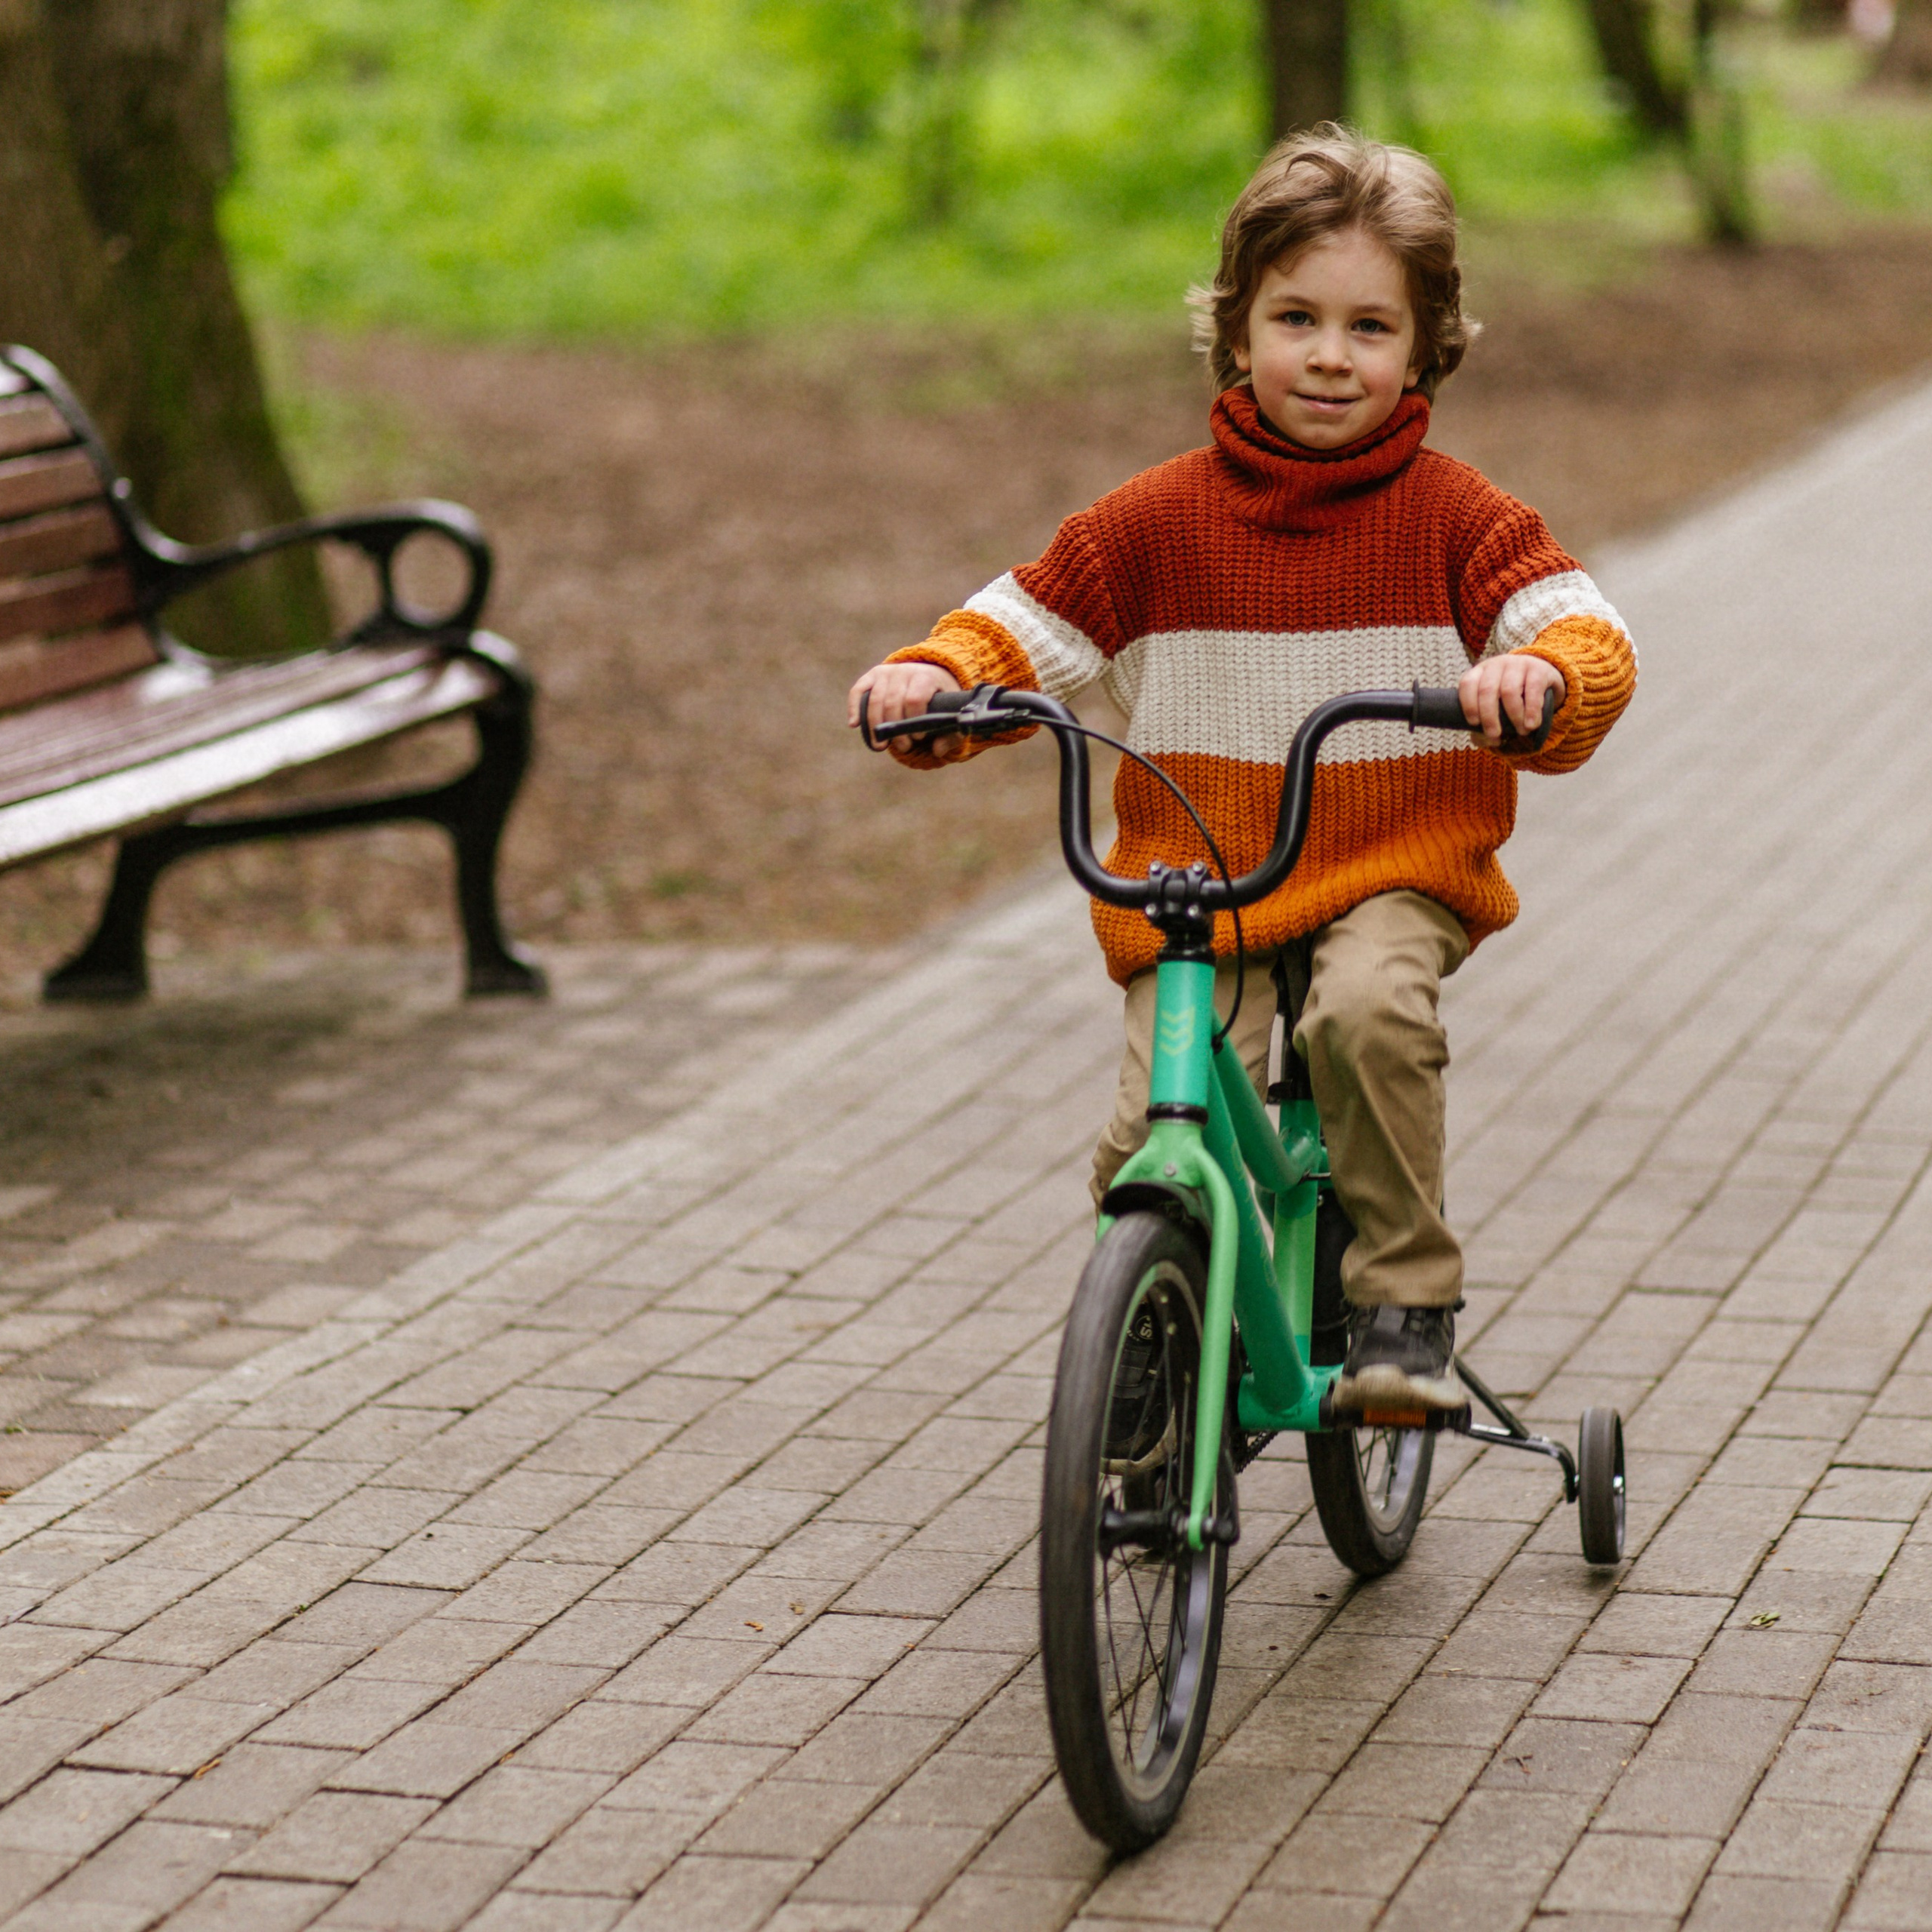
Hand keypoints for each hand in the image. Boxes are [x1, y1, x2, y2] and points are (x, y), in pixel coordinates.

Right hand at [848, 661, 963, 760]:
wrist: (930, 672)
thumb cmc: (941, 697)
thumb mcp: (953, 711)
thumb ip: (952, 733)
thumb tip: (938, 750)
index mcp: (926, 676)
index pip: (915, 698)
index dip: (914, 720)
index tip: (919, 737)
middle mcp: (904, 671)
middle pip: (893, 702)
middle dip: (896, 729)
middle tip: (903, 747)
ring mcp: (886, 672)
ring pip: (875, 700)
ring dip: (875, 726)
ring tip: (880, 745)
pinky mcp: (872, 675)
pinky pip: (858, 690)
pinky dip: (854, 707)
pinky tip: (854, 724)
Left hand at [1457, 654, 1565, 747]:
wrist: (1544, 678)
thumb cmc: (1512, 696)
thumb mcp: (1497, 706)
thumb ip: (1487, 723)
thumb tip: (1490, 740)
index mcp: (1480, 672)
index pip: (1467, 684)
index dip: (1469, 704)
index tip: (1474, 724)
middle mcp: (1497, 664)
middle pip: (1486, 690)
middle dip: (1489, 716)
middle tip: (1495, 735)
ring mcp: (1518, 664)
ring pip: (1509, 691)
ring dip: (1514, 716)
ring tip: (1521, 732)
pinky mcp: (1539, 669)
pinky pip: (1533, 690)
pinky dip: (1532, 711)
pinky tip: (1532, 724)